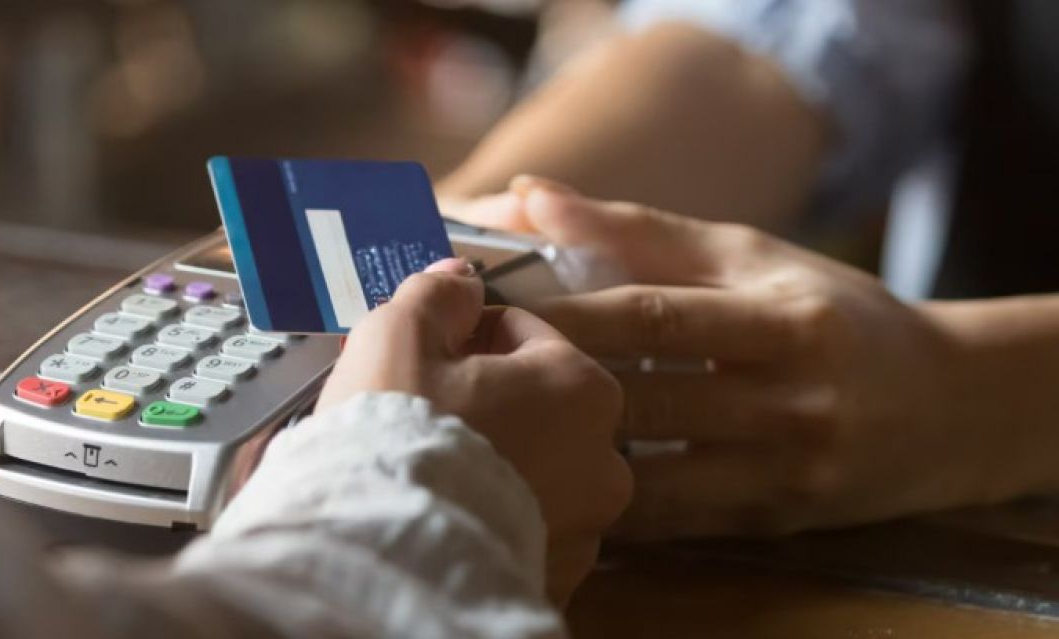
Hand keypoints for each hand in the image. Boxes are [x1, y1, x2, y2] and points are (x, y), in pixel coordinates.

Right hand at [318, 258, 631, 603]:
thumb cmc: (397, 436)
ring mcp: (584, 530)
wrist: (387, 560)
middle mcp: (604, 462)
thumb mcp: (400, 336)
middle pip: (534, 405)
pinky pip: (522, 530)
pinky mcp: (555, 582)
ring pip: (532, 470)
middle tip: (421, 410)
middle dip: (483, 400)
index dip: (465, 335)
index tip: (425, 352)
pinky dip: (490, 517)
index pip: (524, 333)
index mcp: (582, 388)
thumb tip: (460, 276)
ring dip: (492, 460)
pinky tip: (443, 514)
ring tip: (428, 468)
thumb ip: (437, 295)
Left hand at [459, 177, 991, 539]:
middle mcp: (791, 401)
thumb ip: (639, 230)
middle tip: (472, 379)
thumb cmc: (830, 313)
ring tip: (501, 437)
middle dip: (553, 386)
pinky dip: (615, 504)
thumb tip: (530, 193)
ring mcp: (787, 473)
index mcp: (783, 319)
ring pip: (652, 477)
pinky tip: (559, 484)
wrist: (945, 406)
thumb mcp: (751, 256)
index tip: (489, 307)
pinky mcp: (776, 522)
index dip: (566, 315)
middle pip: (646, 399)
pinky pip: (675, 522)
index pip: (655, 317)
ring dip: (574, 456)